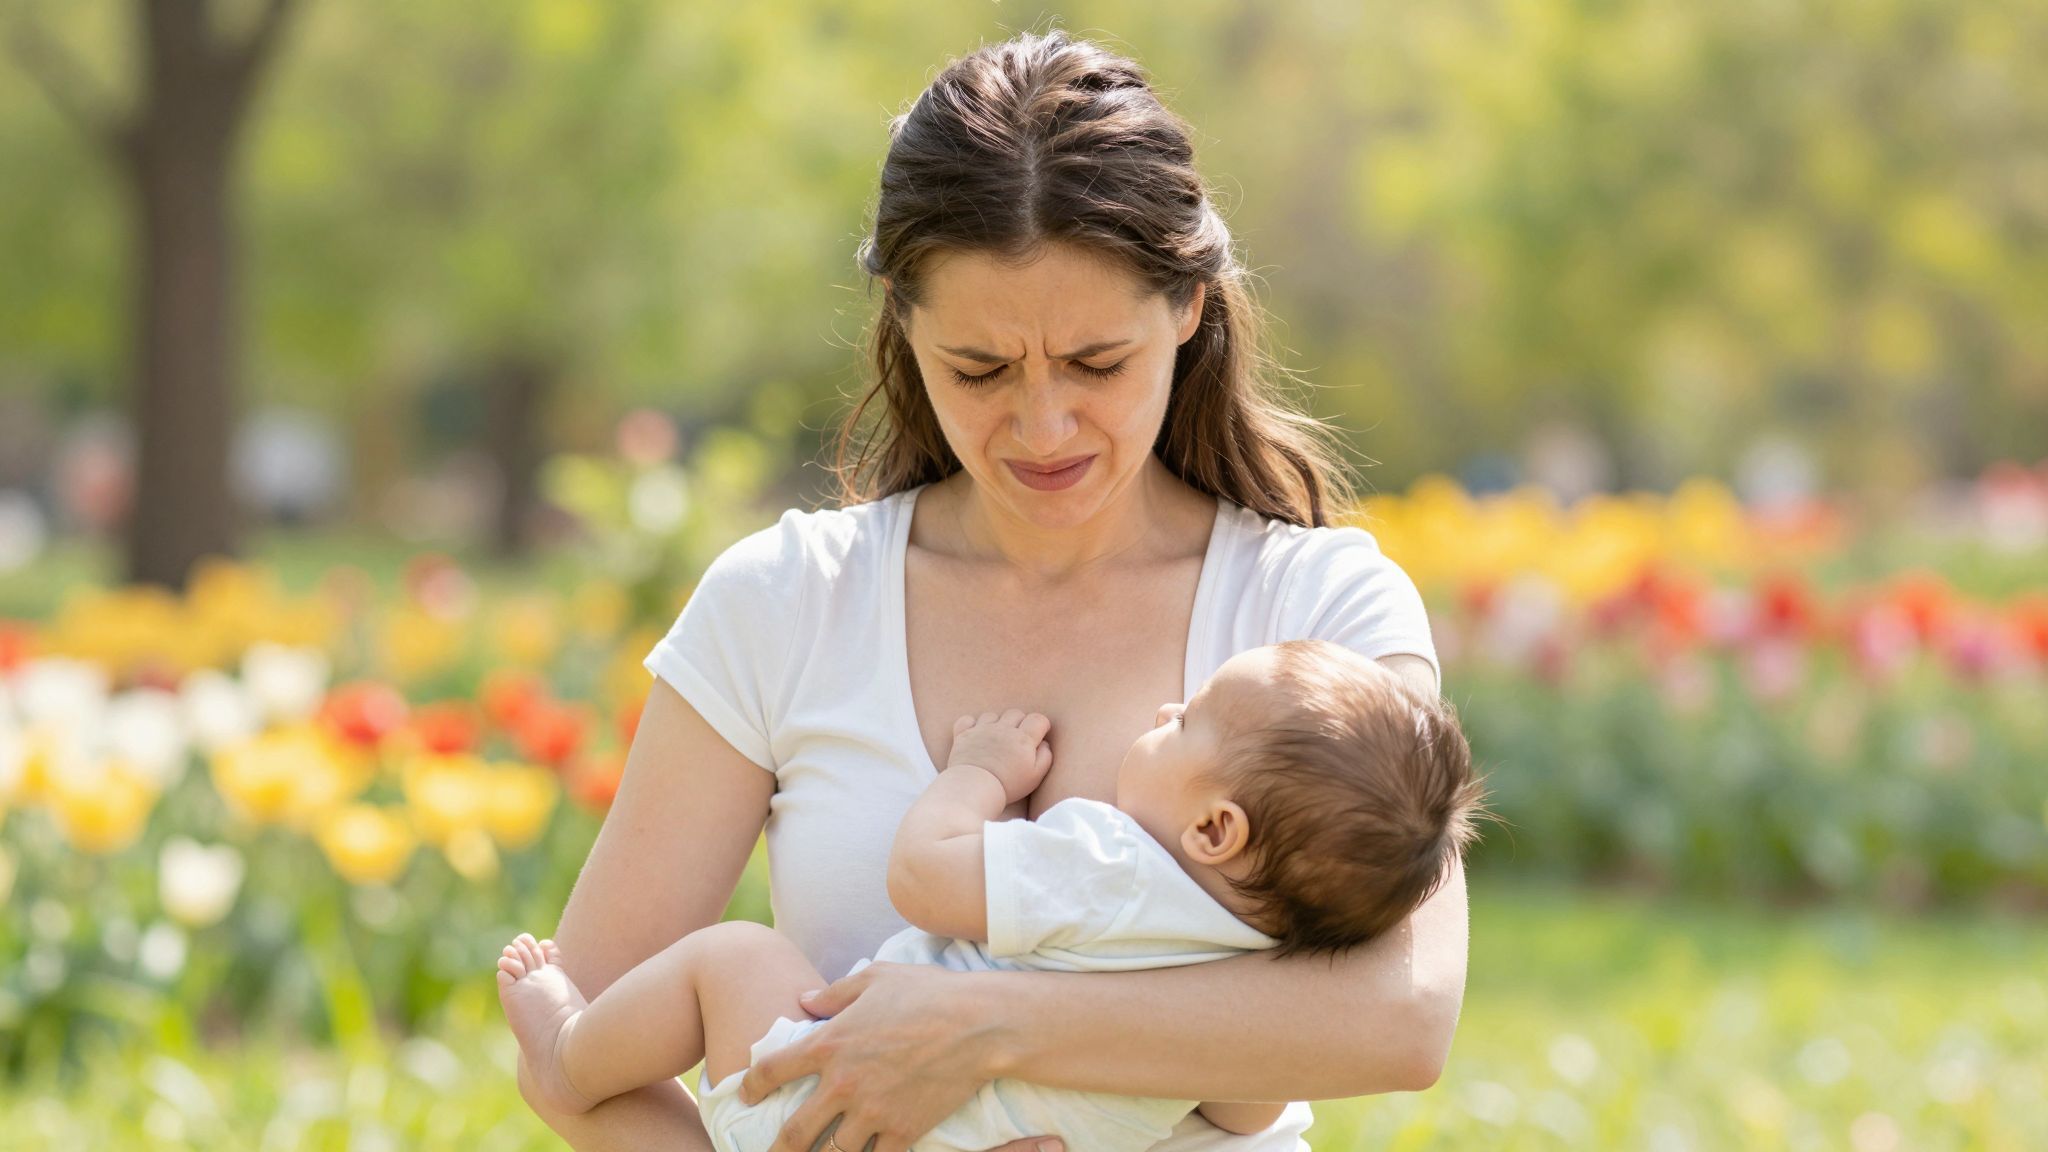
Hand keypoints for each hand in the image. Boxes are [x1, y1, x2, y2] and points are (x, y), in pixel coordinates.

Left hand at [737, 961, 1063, 1151]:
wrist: (980, 1024)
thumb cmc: (928, 992)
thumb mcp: (876, 977)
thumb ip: (833, 992)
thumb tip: (804, 1000)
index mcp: (830, 1043)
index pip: (772, 1070)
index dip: (751, 1086)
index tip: (746, 1096)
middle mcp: (843, 1083)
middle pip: (794, 1133)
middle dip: (777, 1149)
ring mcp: (873, 1112)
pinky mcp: (904, 1132)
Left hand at [945, 710, 1052, 805]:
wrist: (975, 787)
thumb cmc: (1008, 785)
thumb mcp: (1035, 776)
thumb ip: (1045, 756)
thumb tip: (1044, 743)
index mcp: (1023, 738)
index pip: (1037, 719)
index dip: (1041, 725)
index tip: (1039, 735)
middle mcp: (1003, 729)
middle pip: (1015, 713)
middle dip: (1020, 723)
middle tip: (1017, 741)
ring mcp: (982, 730)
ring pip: (992, 716)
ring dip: (996, 724)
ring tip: (996, 740)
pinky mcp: (964, 735)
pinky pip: (968, 720)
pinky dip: (972, 724)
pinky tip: (976, 735)